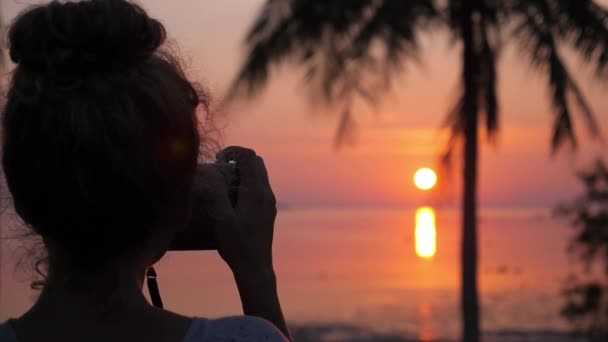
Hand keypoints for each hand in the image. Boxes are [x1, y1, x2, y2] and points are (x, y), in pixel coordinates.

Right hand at [213, 146, 276, 272]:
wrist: (255, 268)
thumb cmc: (237, 244)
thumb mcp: (221, 218)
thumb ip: (214, 192)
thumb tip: (208, 170)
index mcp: (256, 191)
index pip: (249, 157)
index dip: (233, 152)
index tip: (217, 161)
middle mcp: (266, 193)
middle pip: (257, 163)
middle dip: (238, 159)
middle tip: (219, 168)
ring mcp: (269, 203)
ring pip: (259, 175)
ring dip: (242, 172)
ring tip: (222, 183)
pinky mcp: (267, 212)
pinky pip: (259, 188)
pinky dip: (246, 184)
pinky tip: (231, 199)